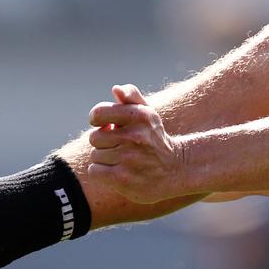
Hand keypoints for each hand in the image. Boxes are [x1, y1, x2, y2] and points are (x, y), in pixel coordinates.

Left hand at [86, 84, 183, 202]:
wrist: (174, 170)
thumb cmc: (154, 138)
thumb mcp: (148, 114)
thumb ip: (132, 97)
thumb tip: (116, 89)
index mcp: (140, 115)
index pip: (98, 113)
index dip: (97, 119)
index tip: (107, 125)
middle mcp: (135, 136)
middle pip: (94, 137)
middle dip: (104, 142)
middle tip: (120, 146)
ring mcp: (129, 158)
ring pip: (94, 155)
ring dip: (104, 158)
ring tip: (123, 159)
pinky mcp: (122, 179)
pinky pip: (94, 171)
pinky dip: (101, 172)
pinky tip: (117, 171)